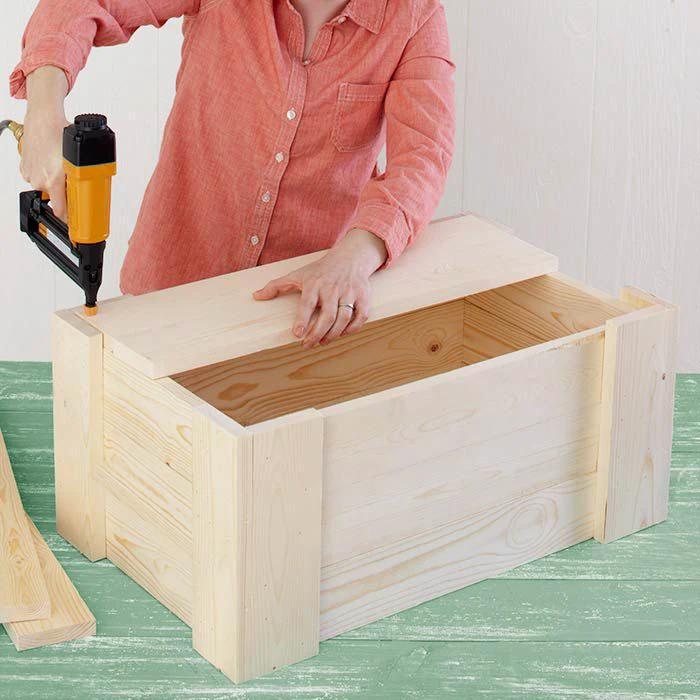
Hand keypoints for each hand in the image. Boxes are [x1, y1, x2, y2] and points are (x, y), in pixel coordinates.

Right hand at [20, 66, 69, 220]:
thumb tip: (90, 196)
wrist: (43, 118)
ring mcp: (30, 175)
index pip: (61, 211)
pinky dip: (45, 174)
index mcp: (53, 181)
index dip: (70, 221)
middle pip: (56, 198)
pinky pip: (37, 177)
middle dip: (65, 193)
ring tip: (60, 167)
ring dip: (55, 183)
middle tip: (73, 183)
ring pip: (46, 187)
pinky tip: (50, 163)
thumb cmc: (60, 134)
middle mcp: (39, 180)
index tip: (76, 230)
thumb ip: (82, 180)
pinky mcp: (24, 168)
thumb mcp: (78, 161)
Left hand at [253, 229, 386, 347]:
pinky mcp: (363, 296)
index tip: (297, 334)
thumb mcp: (297, 274)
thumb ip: (275, 286)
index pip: (308, 303)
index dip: (303, 319)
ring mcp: (349, 292)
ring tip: (323, 342)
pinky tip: (343, 334)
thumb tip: (255, 296)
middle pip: (328, 315)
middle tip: (307, 345)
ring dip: (334, 334)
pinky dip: (353, 328)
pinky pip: (361, 316)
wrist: (350, 257)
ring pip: (344, 317)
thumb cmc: (320, 270)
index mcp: (315, 283)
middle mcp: (332, 288)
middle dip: (318, 333)